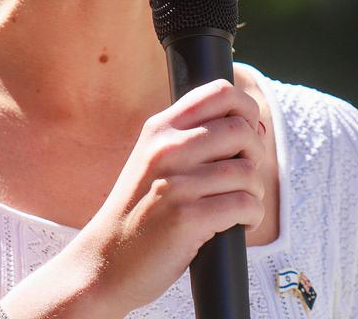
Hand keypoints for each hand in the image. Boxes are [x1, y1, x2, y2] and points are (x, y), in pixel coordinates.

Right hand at [49, 79, 267, 316]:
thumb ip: (189, 138)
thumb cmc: (137, 215)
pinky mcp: (186, 218)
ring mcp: (175, 183)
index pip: (219, 92)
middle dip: (255, 155)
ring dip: (254, 194)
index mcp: (159, 129)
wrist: (103, 265)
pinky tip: (237, 226)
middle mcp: (166, 149)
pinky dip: (251, 217)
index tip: (247, 135)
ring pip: (248, 172)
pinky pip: (245, 205)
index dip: (246, 109)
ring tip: (238, 208)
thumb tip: (251, 124)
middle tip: (243, 179)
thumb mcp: (153, 162)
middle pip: (241, 129)